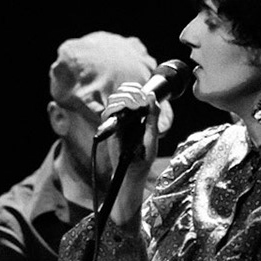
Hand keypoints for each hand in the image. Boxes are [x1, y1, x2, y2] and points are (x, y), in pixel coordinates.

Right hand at [99, 81, 173, 221]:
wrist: (134, 172)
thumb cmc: (144, 156)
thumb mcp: (153, 133)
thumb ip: (153, 115)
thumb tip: (151, 94)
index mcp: (136, 115)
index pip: (131, 93)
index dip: (135, 88)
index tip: (144, 93)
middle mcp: (124, 116)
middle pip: (121, 92)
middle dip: (130, 91)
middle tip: (141, 99)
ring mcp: (116, 122)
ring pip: (113, 100)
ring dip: (124, 97)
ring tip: (136, 104)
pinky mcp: (110, 130)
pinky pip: (107, 113)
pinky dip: (116, 107)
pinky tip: (127, 109)